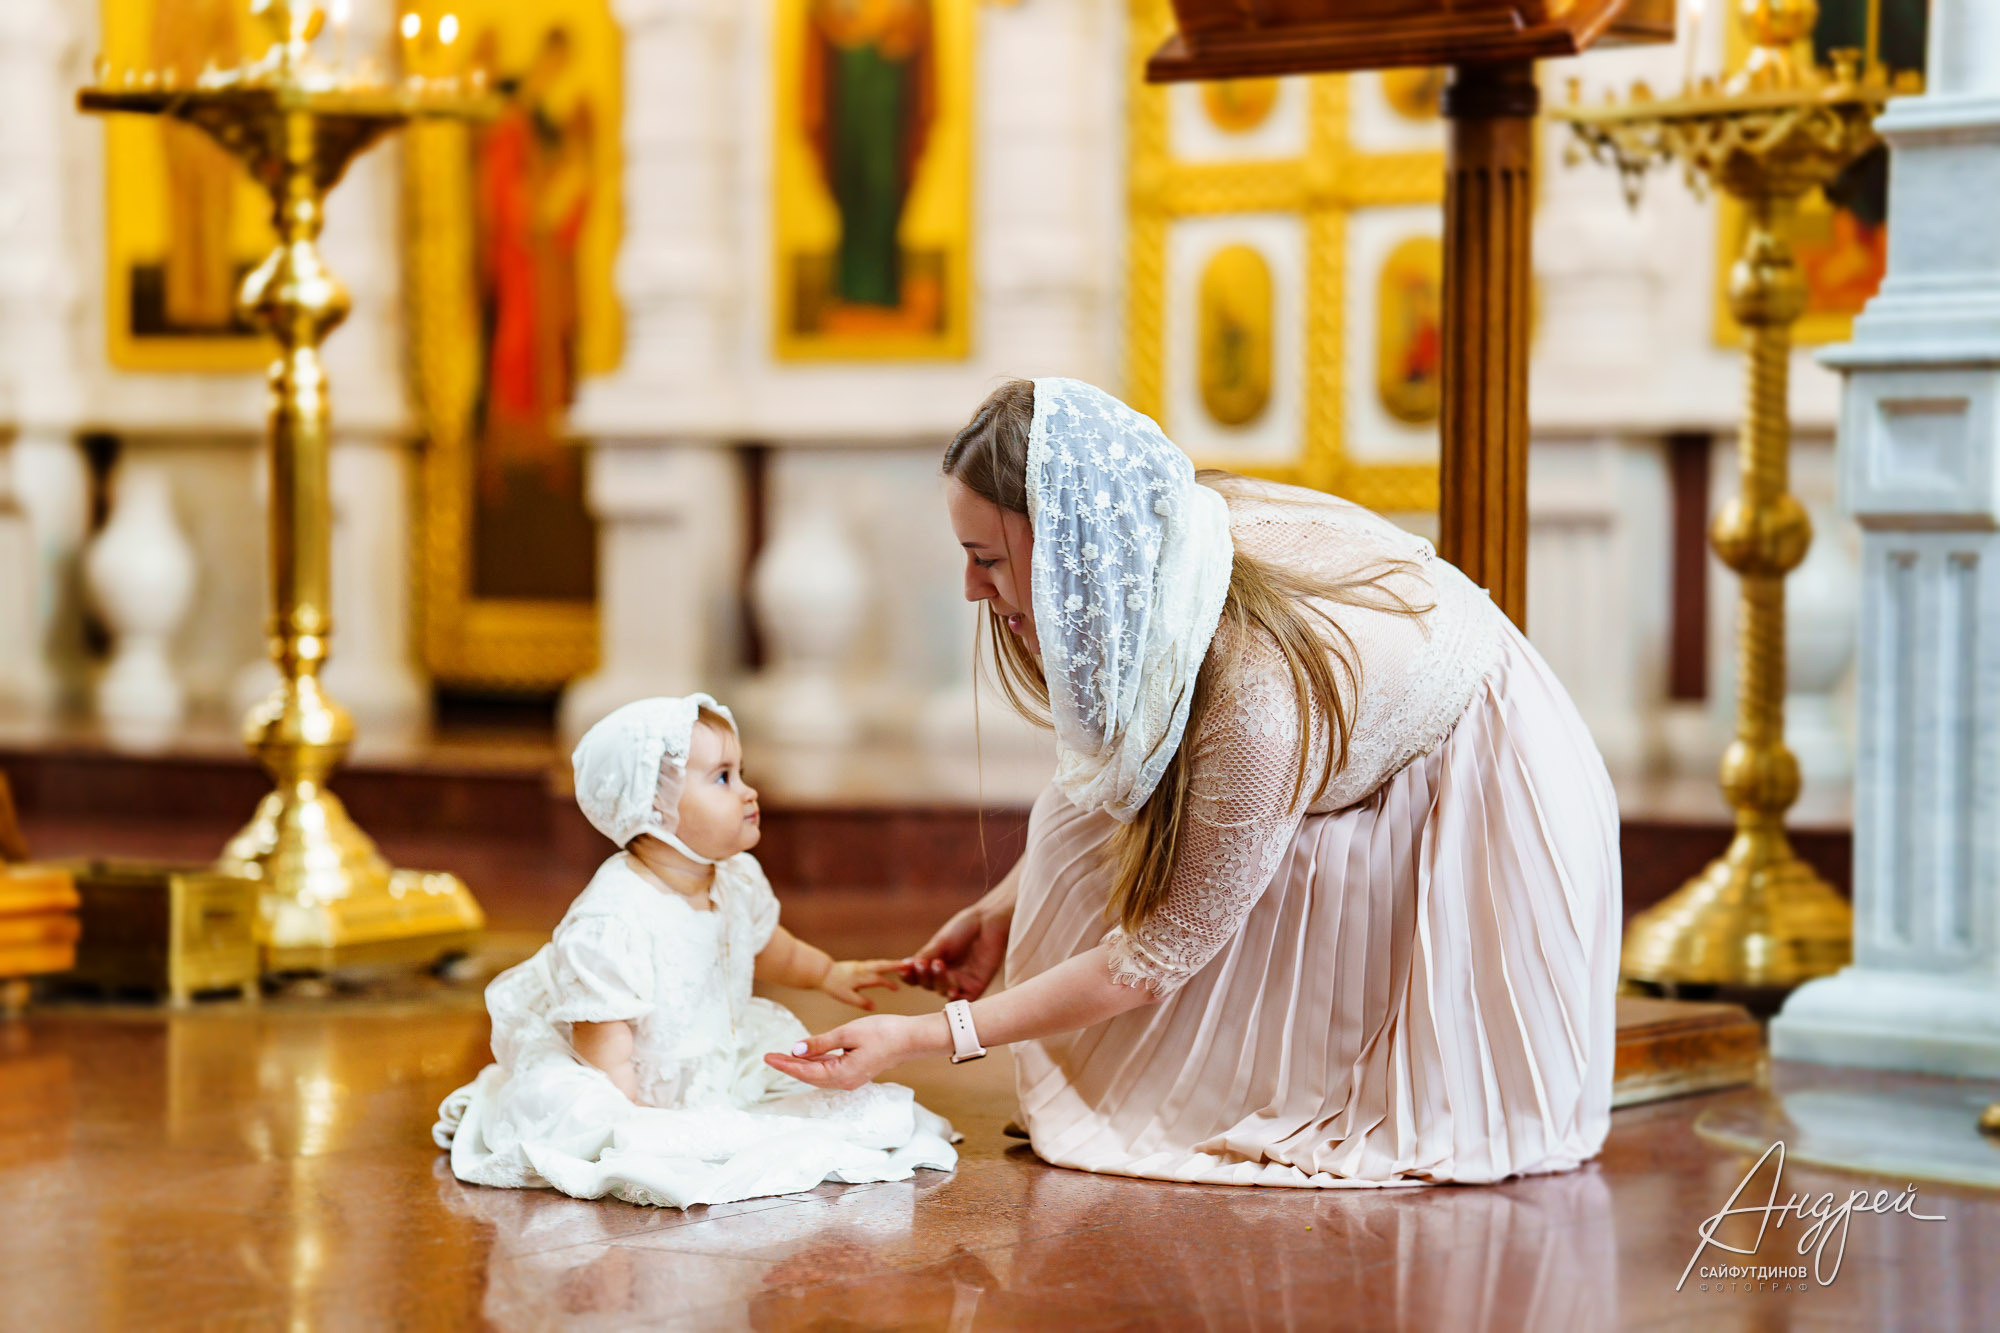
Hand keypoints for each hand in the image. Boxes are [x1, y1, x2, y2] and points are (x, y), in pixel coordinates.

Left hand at [763, 1013, 942, 1090]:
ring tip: (782, 1057)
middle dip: (789, 1066)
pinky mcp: (856, 1072)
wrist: (911, 1039)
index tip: (768, 1057)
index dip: (785, 1064)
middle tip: (769, 1057)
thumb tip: (796, 1049)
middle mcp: (845, 1081)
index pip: (806, 1071)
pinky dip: (815, 1064)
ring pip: (819, 1075)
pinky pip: (829, 1071)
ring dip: (801, 1066)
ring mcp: (851, 1079)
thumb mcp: (848, 1033)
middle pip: (809, 1076)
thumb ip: (820, 1042)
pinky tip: (807, 1057)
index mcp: (842, 1074)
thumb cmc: (884, 1033)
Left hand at [819, 958, 901, 1009]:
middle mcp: (863, 969)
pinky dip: (883, 965)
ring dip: (891, 964)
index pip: (878, 979)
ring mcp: (860, 966)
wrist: (821, 972)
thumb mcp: (846, 996)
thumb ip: (860, 1001)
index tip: (897, 989)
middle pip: (882, 965)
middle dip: (896, 965)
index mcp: (861, 977)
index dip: (888, 984)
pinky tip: (887, 967)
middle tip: (909, 965)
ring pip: (879, 963)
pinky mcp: (858, 965)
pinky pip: (875, 964)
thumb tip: (874, 1007)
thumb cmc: (833, 986)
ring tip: (902, 965)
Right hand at [899, 901, 1008, 1000]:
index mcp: (934, 963)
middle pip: (927, 984)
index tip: (903, 969)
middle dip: (923, 975)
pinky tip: (952, 991)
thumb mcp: (940, 942)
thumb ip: (925, 956)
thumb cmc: (963, 928)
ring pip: (942, 991)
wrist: (988, 923)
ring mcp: (960, 982)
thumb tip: (905, 966)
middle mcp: (946, 975)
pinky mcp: (975, 986)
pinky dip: (955, 998)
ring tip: (939, 964)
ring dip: (938, 980)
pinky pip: (962, 1000)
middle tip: (922, 963)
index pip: (917, 975)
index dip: (909, 975)